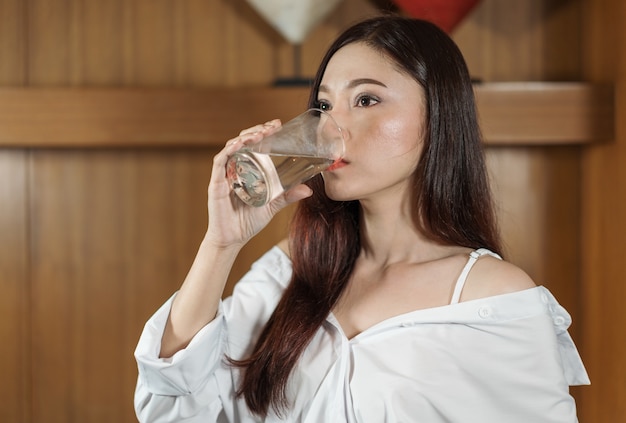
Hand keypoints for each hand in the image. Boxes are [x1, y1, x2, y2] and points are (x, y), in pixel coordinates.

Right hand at [204, 119, 312, 248]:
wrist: (232, 240)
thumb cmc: (247, 222)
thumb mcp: (272, 205)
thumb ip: (287, 196)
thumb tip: (308, 189)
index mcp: (246, 170)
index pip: (253, 144)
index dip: (263, 132)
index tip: (277, 125)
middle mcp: (234, 168)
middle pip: (242, 141)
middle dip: (256, 130)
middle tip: (272, 127)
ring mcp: (224, 175)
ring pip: (231, 147)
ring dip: (246, 137)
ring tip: (260, 133)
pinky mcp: (216, 183)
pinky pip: (220, 161)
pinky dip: (229, 150)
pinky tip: (240, 144)